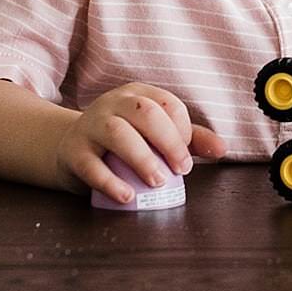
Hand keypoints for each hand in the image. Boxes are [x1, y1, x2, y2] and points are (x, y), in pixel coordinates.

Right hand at [57, 83, 225, 203]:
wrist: (69, 148)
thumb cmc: (121, 141)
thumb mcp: (153, 134)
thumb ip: (188, 140)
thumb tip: (222, 148)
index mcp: (137, 95)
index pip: (166, 103)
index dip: (182, 129)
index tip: (185, 156)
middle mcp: (113, 104)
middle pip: (144, 112)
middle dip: (168, 141)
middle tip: (181, 170)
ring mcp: (90, 125)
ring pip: (115, 132)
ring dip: (141, 157)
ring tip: (157, 181)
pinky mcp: (73, 151)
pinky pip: (90, 164)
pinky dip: (110, 181)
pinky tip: (127, 195)